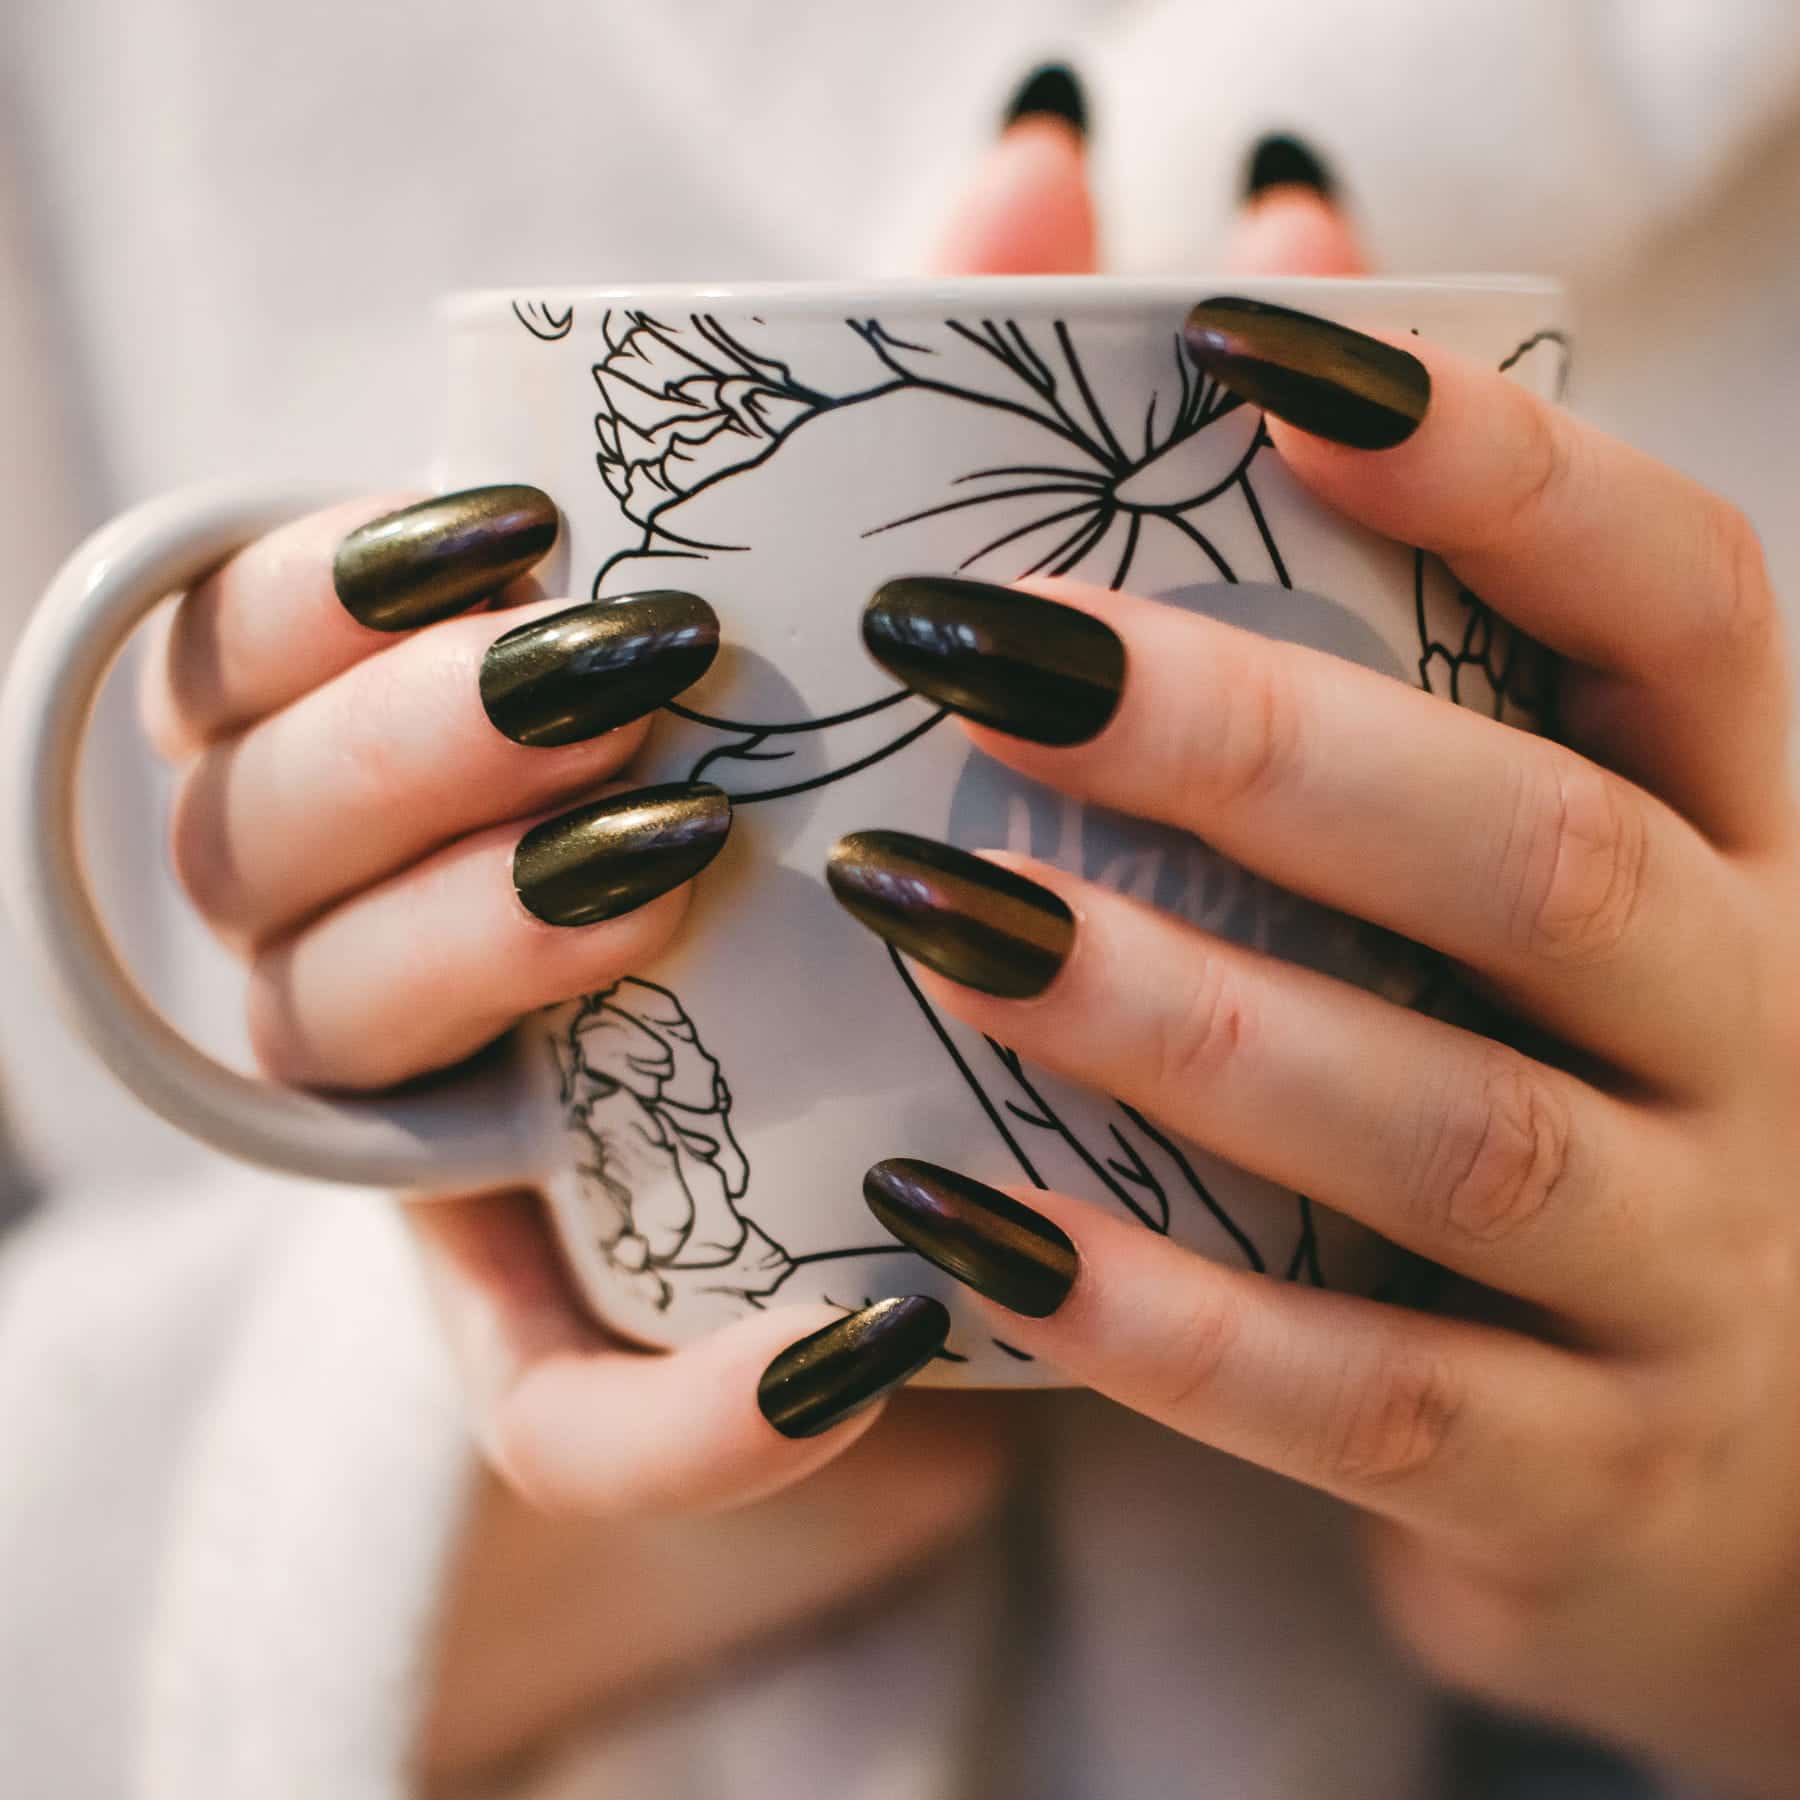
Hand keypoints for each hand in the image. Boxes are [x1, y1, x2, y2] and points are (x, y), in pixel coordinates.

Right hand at [133, 85, 1170, 1775]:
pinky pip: (562, 1418)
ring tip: (671, 868)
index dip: (336, 586)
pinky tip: (863, 1339)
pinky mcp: (567, 1349)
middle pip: (272, 850)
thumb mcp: (897, 604)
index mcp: (415, 774)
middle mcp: (391, 953)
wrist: (954, 1124)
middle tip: (626, 675)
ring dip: (482, 960)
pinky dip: (687, 1407)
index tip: (515, 520)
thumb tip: (1055, 153)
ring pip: (356, 1062)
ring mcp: (453, 1154)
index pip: (253, 662)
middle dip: (417, 747)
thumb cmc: (886, 801)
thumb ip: (942, 386)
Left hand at [833, 231, 1799, 1788]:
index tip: (1252, 340)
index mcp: (1743, 852)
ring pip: (1443, 1126)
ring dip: (1176, 1014)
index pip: (1679, 605)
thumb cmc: (1567, 1093)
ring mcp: (1690, 1276)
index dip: (1495, 466)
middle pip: (1541, 859)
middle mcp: (1758, 1039)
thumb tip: (1273, 226)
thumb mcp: (1529, 869)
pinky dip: (1151, 1319)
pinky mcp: (1580, 1482)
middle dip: (1262, 747)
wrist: (1748, 1495)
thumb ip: (1398, 591)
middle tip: (981, 649)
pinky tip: (948, 1224)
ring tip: (930, 907)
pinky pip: (1356, 1398)